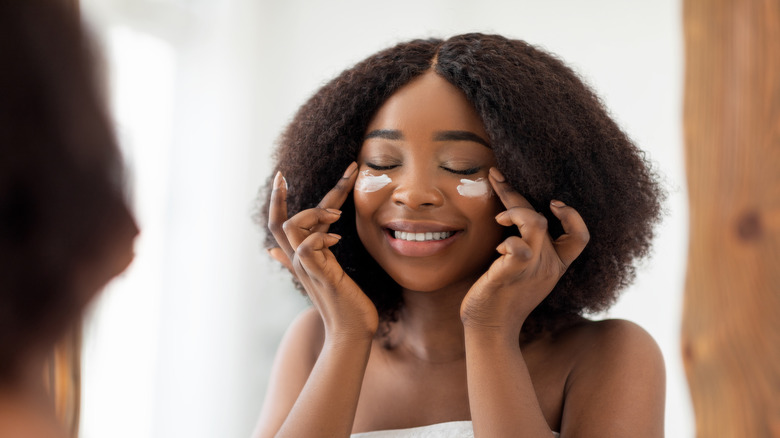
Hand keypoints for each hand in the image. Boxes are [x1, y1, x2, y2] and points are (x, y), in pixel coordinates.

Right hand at [268, 162, 378, 340]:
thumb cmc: (342, 304)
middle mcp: (300, 260)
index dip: (279, 200)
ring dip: (313, 214)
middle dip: (282, 195)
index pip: (281, 223)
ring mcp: (308, 268)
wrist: (350, 333)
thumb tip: (273, 249)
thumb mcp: (321, 275)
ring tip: (336, 215)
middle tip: (292, 175)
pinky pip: (307, 249)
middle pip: (278, 223)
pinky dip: (320, 237)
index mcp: (302, 256)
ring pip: (291, 229)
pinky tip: (336, 238)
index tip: (280, 175)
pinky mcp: (320, 275)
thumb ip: (299, 259)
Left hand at [460, 167, 589, 334]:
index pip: (580, 236)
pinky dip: (508, 241)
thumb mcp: (522, 269)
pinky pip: (519, 249)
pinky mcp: (512, 274)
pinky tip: (498, 249)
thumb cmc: (502, 297)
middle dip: (516, 192)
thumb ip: (525, 246)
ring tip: (498, 218)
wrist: (491, 329)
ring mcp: (532, 269)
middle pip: (546, 219)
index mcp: (554, 264)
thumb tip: (513, 217)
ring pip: (537, 225)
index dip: (573, 215)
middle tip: (496, 175)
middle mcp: (548, 266)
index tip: (552, 201)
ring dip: (515, 212)